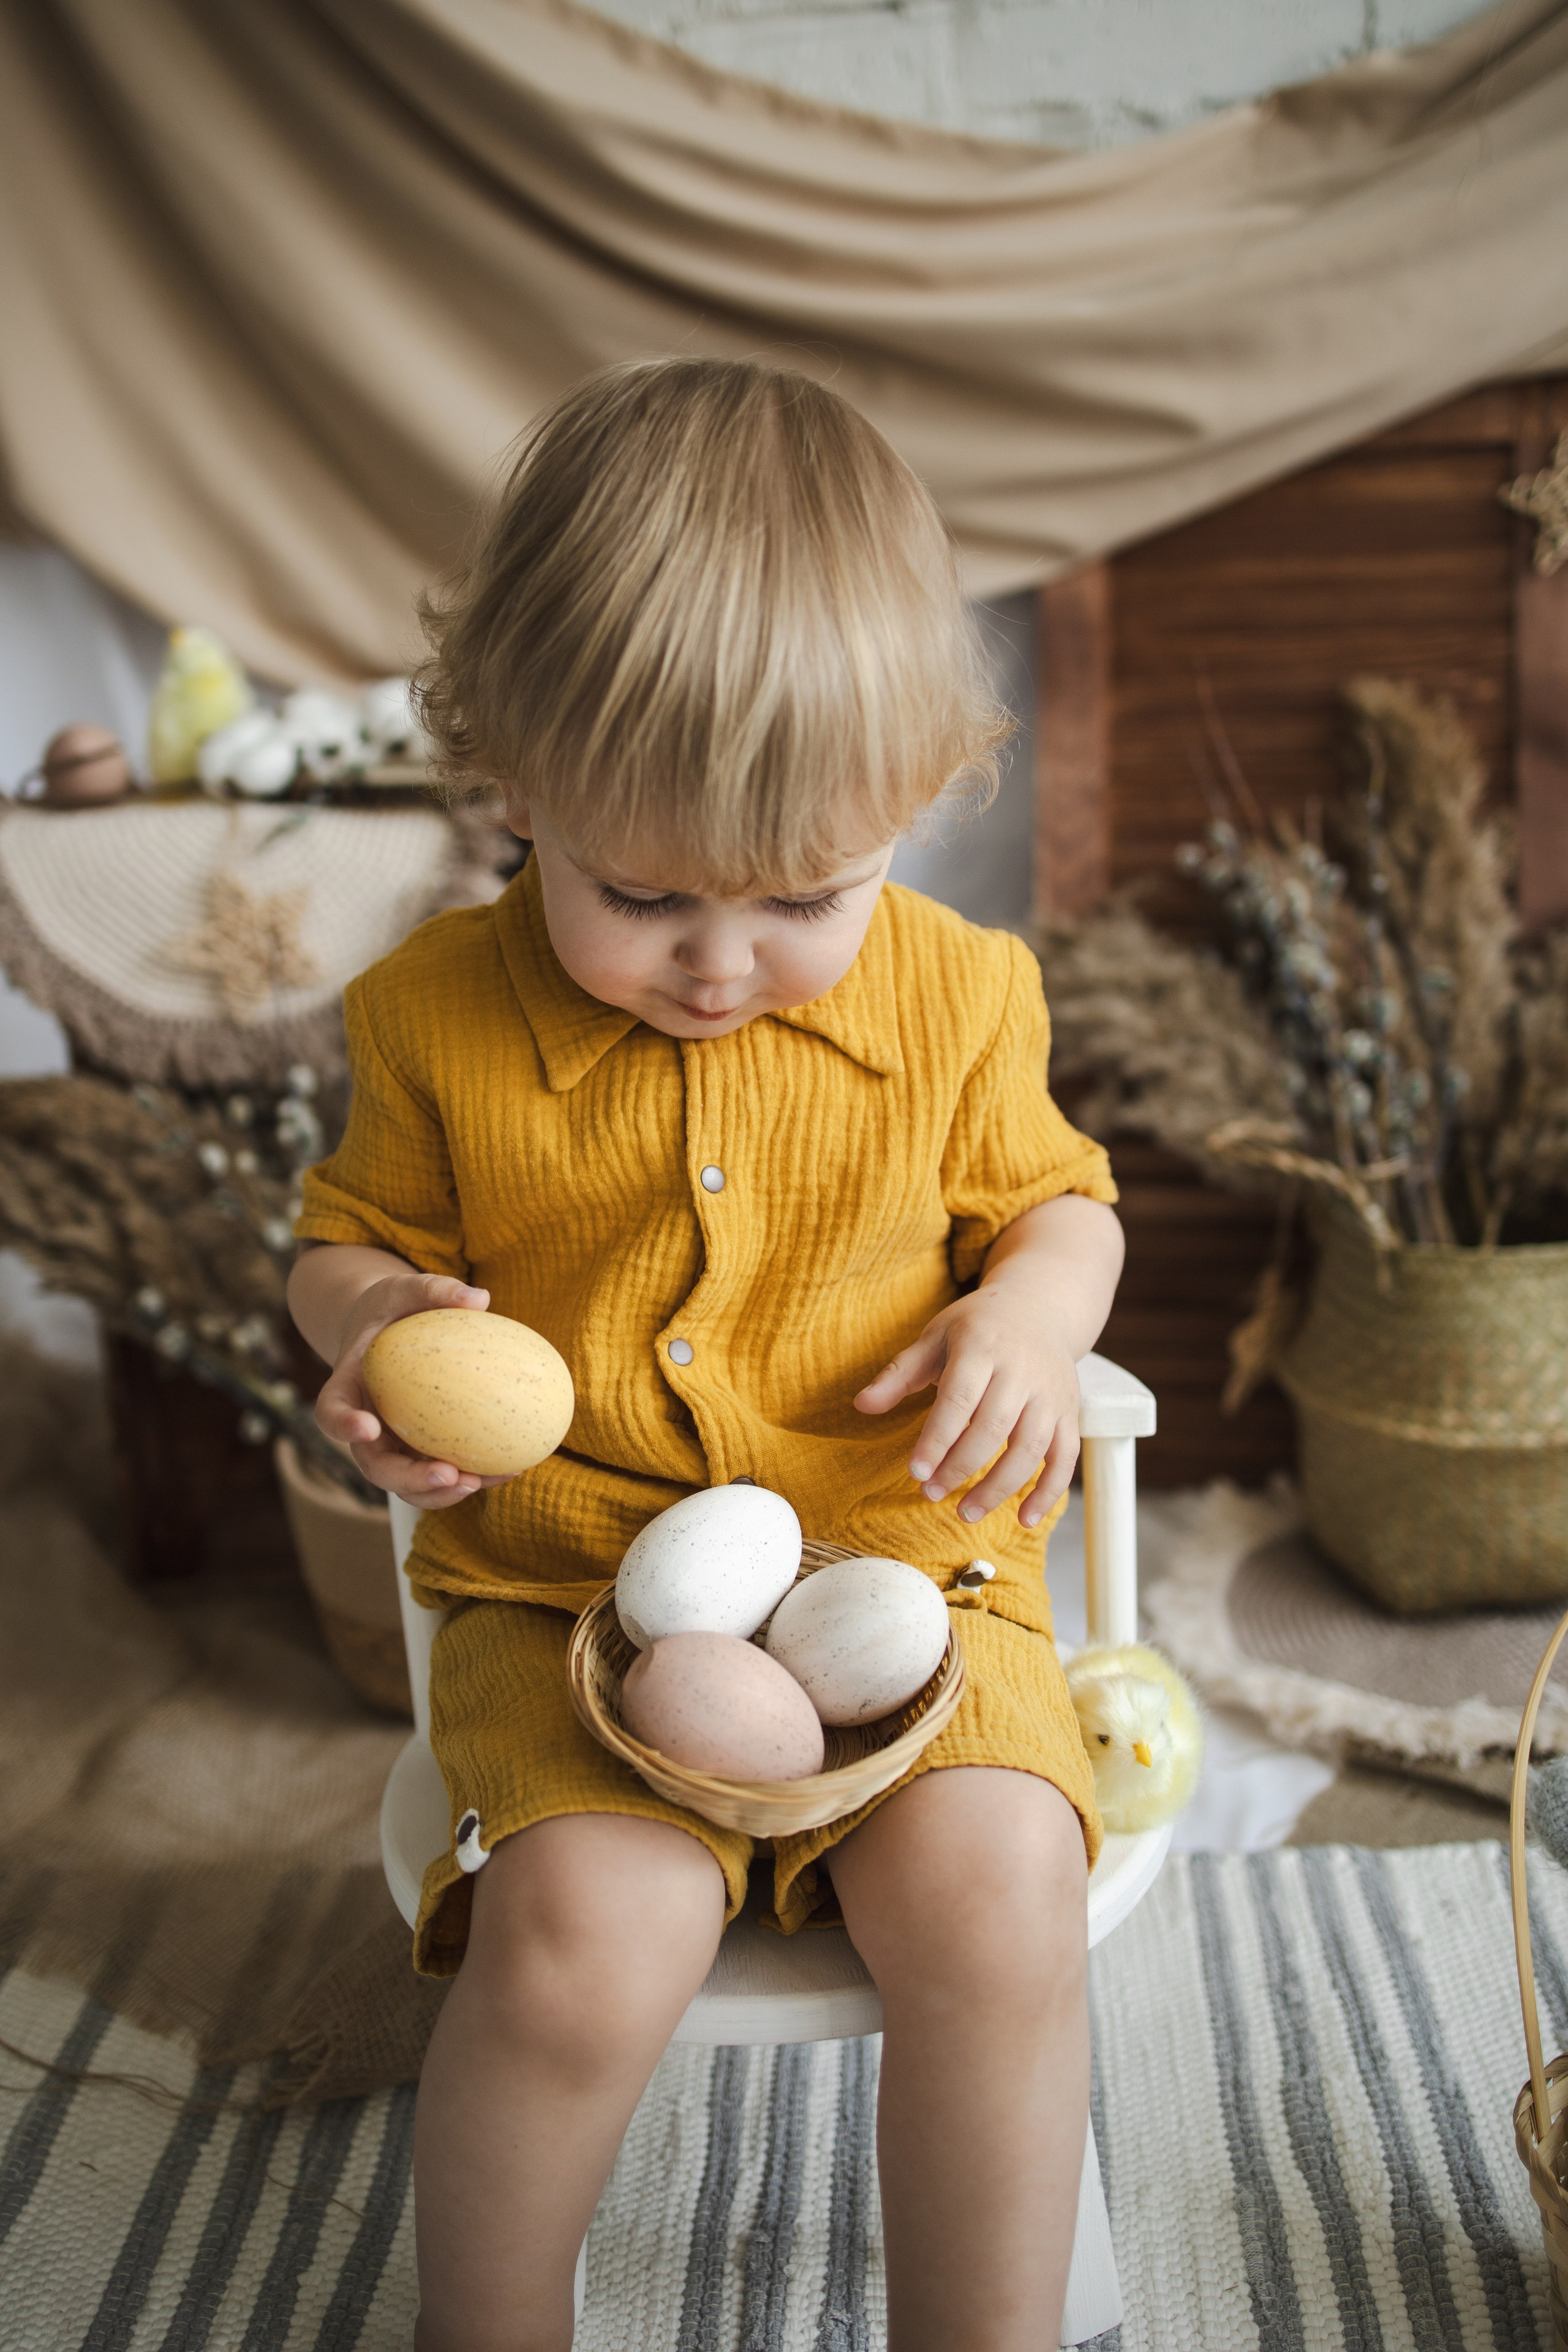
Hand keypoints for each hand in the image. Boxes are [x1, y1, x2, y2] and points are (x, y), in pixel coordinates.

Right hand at [314, 1270, 512, 1509]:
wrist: (390, 1330)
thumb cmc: (395, 1308)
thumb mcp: (406, 1289)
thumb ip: (434, 1289)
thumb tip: (480, 1298)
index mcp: (348, 1387)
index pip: (332, 1411)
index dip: (344, 1425)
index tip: (367, 1428)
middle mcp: (366, 1425)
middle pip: (374, 1465)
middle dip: (407, 1479)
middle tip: (446, 1474)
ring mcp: (392, 1444)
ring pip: (407, 1483)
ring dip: (439, 1493)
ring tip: (479, 1483)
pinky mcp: (420, 1452)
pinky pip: (441, 1472)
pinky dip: (471, 1477)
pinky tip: (509, 1470)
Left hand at [854, 1289, 1080, 1529]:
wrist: (1038, 1308)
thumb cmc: (976, 1328)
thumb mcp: (935, 1338)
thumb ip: (900, 1373)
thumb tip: (861, 1406)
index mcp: (982, 1347)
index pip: (959, 1399)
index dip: (937, 1439)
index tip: (915, 1471)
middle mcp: (1021, 1370)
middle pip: (993, 1428)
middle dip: (960, 1467)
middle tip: (930, 1493)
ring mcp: (1050, 1393)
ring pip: (1031, 1448)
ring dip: (999, 1488)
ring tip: (965, 1512)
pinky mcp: (1070, 1412)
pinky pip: (1066, 1458)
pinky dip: (1049, 1492)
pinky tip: (1024, 1519)